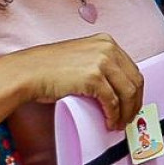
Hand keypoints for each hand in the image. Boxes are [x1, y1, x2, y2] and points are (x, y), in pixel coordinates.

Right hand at [7, 33, 145, 127]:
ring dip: (126, 112)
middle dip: (134, 103)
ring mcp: (102, 61)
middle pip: (135, 81)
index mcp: (106, 42)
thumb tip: (116, 88)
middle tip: (129, 118)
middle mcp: (107, 48)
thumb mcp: (82, 58)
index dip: (135, 91)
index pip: (132, 69)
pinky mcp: (94, 78)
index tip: (132, 104)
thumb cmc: (48, 68)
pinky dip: (114, 115)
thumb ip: (101, 66)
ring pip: (127, 93)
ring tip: (119, 123)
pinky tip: (110, 122)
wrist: (28, 72)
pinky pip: (112, 102)